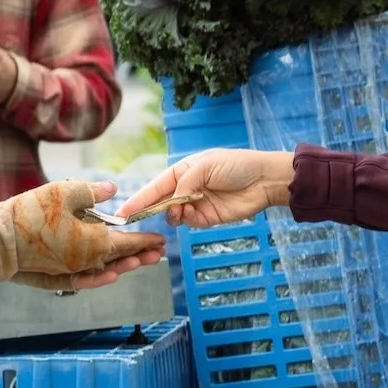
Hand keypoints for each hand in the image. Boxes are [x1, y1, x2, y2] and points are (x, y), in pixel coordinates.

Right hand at [0, 179, 167, 286]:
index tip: (160, 240)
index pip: (127, 242)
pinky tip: (107, 275)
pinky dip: (98, 278)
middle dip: (139, 255)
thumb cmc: (30, 214)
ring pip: (103, 269)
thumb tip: (112, 189)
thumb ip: (92, 192)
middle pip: (119, 258)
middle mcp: (87, 261)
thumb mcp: (64, 192)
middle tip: (158, 254)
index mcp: (94, 243)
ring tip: (138, 263)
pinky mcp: (55, 275)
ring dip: (123, 266)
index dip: (145, 240)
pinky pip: (83, 280)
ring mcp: (71, 271)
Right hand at [116, 149, 295, 226]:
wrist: (264, 181)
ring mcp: (195, 204)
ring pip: (172, 215)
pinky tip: (191, 212)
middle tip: (134, 221)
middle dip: (148, 211)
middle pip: (160, 203)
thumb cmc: (236, 165)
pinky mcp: (207, 218)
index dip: (139, 199)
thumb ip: (185, 183)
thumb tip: (173, 200)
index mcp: (182, 171)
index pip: (155, 187)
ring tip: (181, 209)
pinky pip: (188, 222)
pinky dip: (186, 219)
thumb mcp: (206, 166)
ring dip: (172, 214)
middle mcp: (185, 188)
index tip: (123, 213)